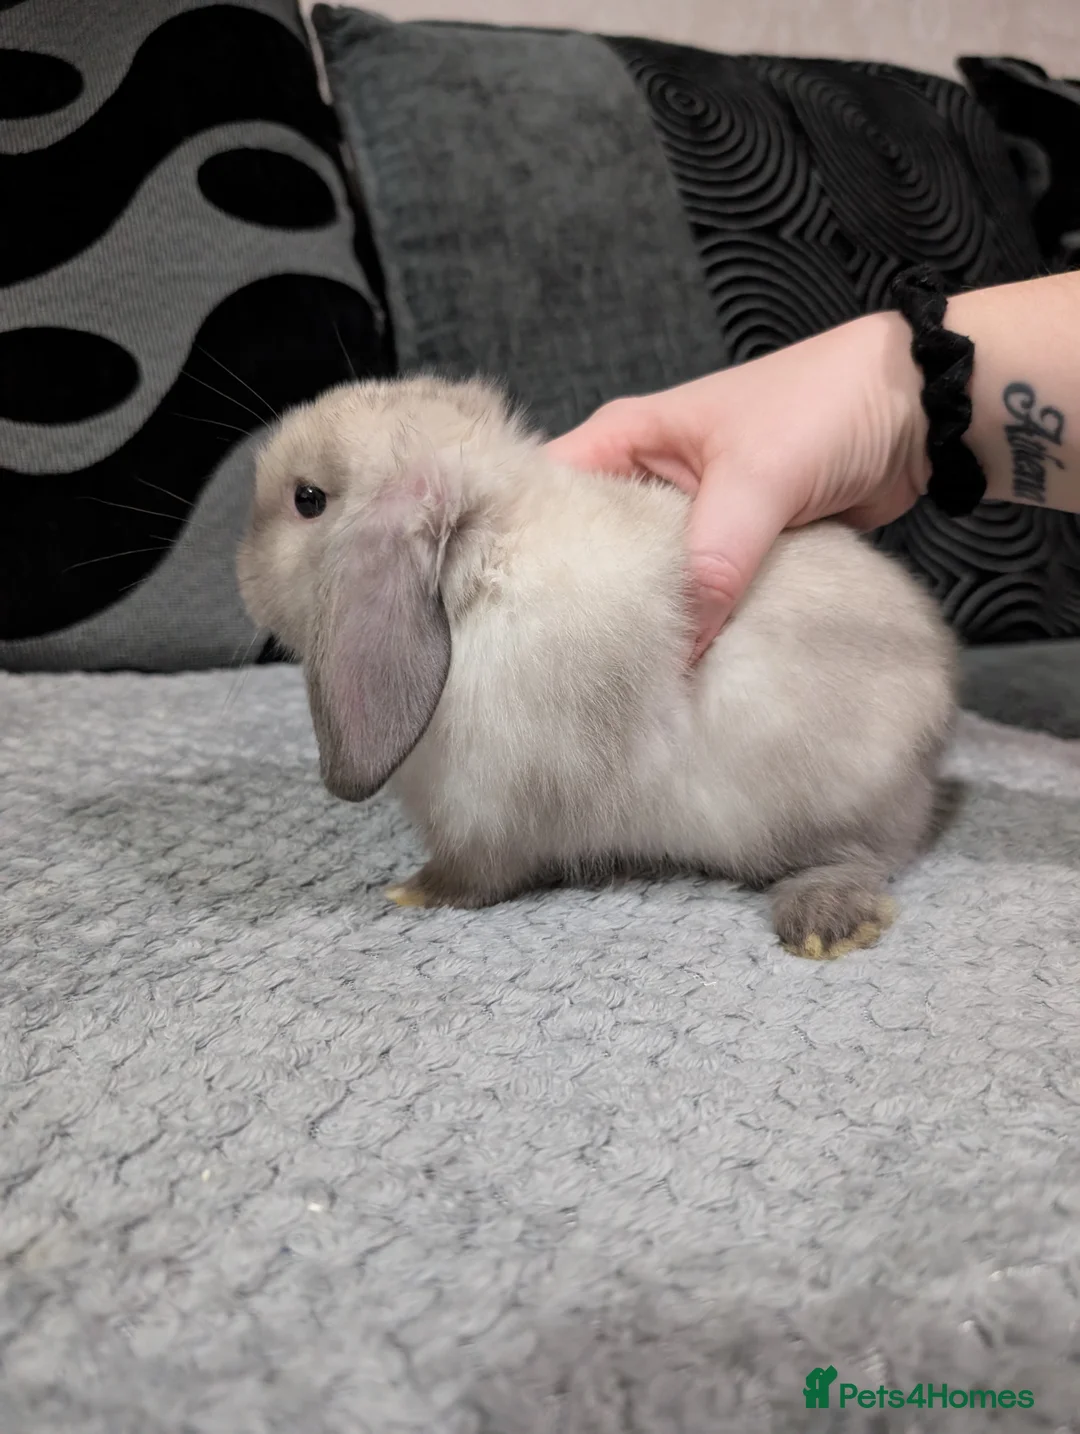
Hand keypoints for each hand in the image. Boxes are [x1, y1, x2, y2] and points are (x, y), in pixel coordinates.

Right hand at [546, 310, 930, 660]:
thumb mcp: (758, 479)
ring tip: (620, 679)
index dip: (530, 550)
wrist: (919, 414)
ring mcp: (689, 517)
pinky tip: (682, 669)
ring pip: (649, 580)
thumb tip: (681, 649)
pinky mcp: (730, 548)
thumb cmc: (825, 406)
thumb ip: (713, 560)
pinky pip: (699, 594)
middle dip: (589, 604)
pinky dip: (696, 624)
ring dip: (649, 620)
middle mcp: (644, 478)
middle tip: (568, 666)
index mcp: (624, 439)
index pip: (548, 495)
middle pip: (593, 551)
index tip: (517, 612)